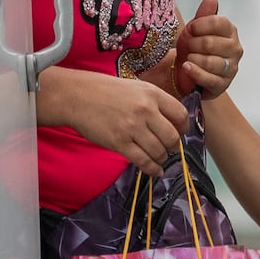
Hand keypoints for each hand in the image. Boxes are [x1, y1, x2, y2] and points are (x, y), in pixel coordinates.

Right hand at [40, 66, 186, 173]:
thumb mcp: (136, 88)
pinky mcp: (120, 143)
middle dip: (172, 146)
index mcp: (152, 94)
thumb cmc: (106, 91)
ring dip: (161, 158)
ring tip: (157, 158)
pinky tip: (154, 171)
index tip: (179, 133)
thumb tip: (172, 123)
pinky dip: (152, 169)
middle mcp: (145, 110)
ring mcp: (132, 127)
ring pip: (159, 151)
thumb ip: (155, 102)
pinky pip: (144, 161)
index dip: (183, 128)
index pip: (181, 115)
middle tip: (167, 147)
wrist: (77, 96)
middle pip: (173, 137)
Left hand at [176, 0, 243, 97]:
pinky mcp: (223, 85)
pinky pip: (208, 78)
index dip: (200, 25)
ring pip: (210, 61)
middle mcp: (235, 49)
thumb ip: (204, 15)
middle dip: (193, 44)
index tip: (190, 29)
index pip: (219, 23)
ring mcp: (231, 68)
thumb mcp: (195, 29)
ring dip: (193, 58)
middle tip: (188, 46)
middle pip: (211, 43)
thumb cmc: (194, 48)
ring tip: (188, 58)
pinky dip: (194, 72)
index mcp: (230, 32)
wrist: (187, 72)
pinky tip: (187, 67)